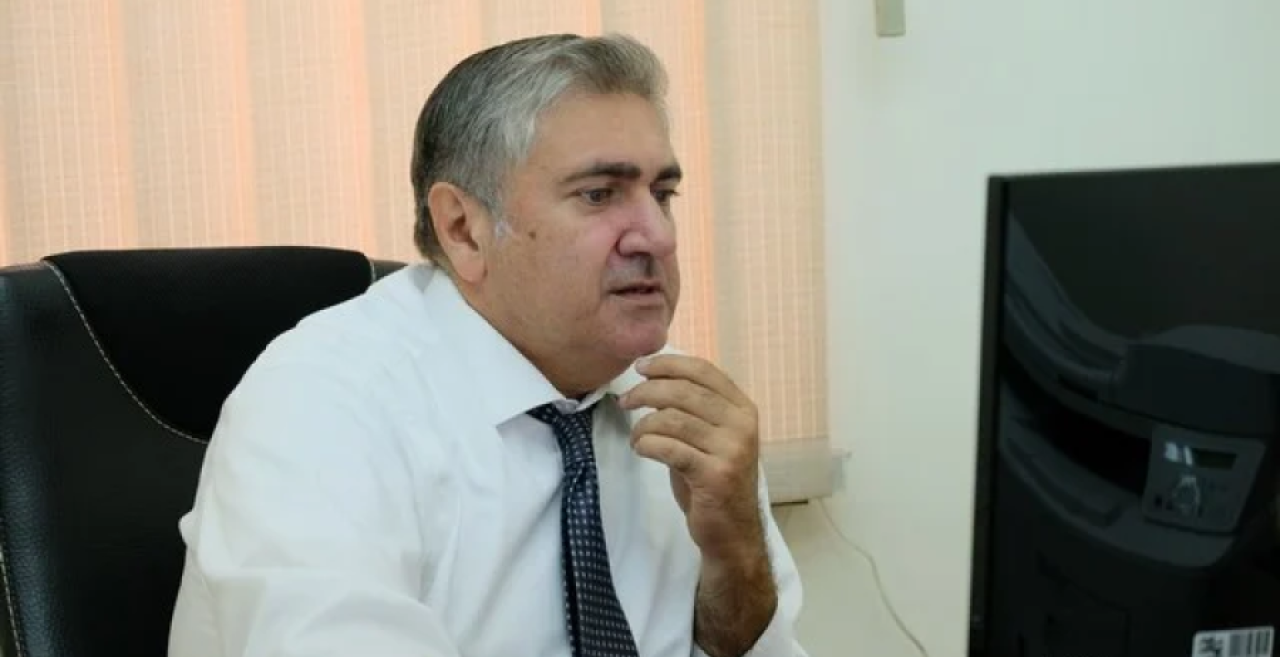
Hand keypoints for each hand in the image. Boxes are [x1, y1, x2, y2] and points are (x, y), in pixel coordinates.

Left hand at [618, 354, 764, 566]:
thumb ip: (692, 410)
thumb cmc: (713, 481)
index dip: (669, 364)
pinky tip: (641, 449)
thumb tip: (652, 380)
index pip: (704, 370)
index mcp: (742, 409)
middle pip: (684, 391)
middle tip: (626, 400)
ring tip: (635, 436)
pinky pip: (670, 448)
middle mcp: (742, 425)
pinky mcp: (716, 475)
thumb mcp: (710, 438)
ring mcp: (732, 450)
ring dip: (644, 424)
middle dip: (647, 391)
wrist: (732, 533)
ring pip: (673, 419)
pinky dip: (647, 444)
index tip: (641, 367)